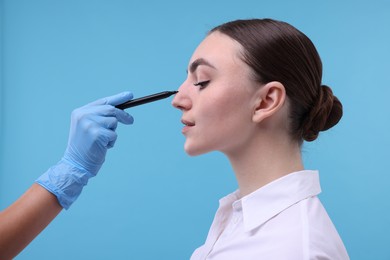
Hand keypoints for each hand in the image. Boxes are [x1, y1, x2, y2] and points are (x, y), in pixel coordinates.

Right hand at [36, 92, 132, 208]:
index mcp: (80, 112)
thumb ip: (100, 117)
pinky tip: (102, 147)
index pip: (103, 101)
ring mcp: (89, 124)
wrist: (76, 164)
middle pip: (111, 109)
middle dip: (123, 115)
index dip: (118, 98)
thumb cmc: (86, 147)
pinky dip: (112, 142)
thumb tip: (121, 110)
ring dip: (113, 132)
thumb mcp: (89, 127)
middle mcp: (83, 115)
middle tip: (131, 121)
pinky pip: (113, 134)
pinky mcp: (96, 134)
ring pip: (113, 122)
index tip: (130, 95)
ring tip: (103, 141)